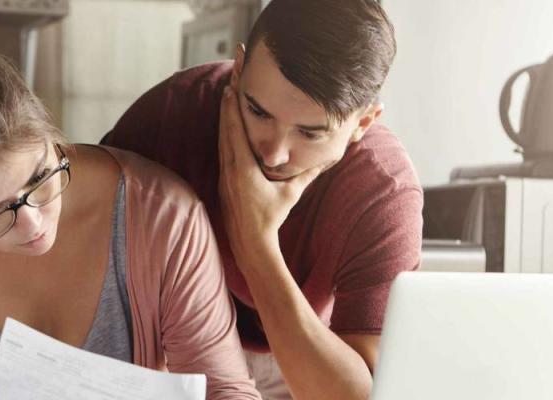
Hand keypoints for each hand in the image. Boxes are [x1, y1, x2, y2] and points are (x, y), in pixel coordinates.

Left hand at [217, 85, 320, 258]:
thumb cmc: (271, 218)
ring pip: (222, 139)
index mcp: (243, 169)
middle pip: (226, 129)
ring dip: (225, 117)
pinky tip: (226, 125)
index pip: (237, 131)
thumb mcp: (291, 193)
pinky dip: (225, 134)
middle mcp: (230, 168)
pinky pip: (223, 151)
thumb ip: (308, 173)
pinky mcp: (224, 181)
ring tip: (227, 96)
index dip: (234, 108)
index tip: (232, 88)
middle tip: (229, 82)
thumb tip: (330, 157)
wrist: (250, 242)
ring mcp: (225, 175)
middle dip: (227, 105)